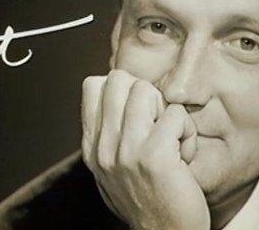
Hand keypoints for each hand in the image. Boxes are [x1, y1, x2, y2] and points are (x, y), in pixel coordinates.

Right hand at [81, 69, 209, 229]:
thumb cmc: (144, 198)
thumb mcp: (109, 168)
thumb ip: (106, 133)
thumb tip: (113, 95)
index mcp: (92, 146)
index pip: (92, 86)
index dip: (117, 87)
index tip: (132, 107)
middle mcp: (104, 145)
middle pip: (118, 79)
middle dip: (142, 91)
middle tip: (153, 118)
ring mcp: (127, 150)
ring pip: (145, 90)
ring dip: (164, 109)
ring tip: (168, 134)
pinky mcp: (154, 155)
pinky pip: (176, 114)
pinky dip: (186, 131)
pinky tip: (183, 154)